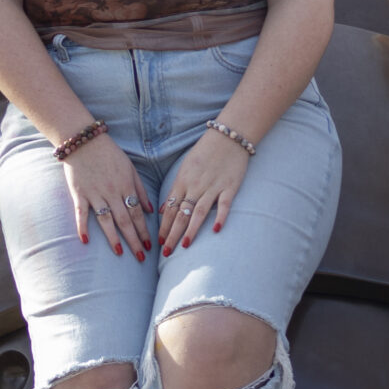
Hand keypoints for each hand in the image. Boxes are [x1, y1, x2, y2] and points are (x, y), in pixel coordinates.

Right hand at [63, 134, 151, 260]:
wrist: (84, 141)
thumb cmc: (109, 154)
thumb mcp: (130, 168)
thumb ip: (140, 189)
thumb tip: (151, 210)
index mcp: (126, 186)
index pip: (137, 213)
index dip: (144, 230)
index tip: (150, 246)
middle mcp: (112, 192)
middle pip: (125, 220)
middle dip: (134, 240)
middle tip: (140, 257)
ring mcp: (95, 194)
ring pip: (106, 220)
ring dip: (113, 238)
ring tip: (120, 253)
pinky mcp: (79, 193)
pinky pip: (81, 213)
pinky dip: (82, 226)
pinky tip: (85, 241)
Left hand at [158, 131, 252, 255]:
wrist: (228, 136)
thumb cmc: (205, 151)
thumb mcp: (185, 167)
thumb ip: (175, 189)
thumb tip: (163, 210)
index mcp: (183, 181)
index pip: (170, 208)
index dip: (164, 226)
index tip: (159, 242)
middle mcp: (195, 186)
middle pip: (181, 214)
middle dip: (172, 234)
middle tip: (166, 252)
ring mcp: (213, 187)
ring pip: (199, 212)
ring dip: (191, 230)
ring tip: (184, 246)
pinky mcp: (230, 187)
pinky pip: (224, 205)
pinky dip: (220, 217)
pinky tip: (215, 230)